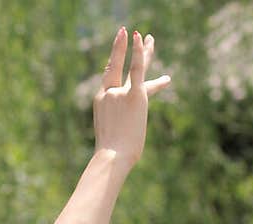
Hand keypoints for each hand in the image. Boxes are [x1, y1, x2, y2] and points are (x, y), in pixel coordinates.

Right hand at [93, 27, 170, 167]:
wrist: (111, 157)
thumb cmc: (111, 158)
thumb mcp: (111, 139)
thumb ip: (118, 130)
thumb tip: (126, 140)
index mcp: (101, 102)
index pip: (109, 81)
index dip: (115, 66)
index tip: (116, 55)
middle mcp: (109, 94)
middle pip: (118, 67)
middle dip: (125, 50)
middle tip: (133, 35)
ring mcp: (120, 94)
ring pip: (135, 68)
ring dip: (145, 51)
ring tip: (151, 38)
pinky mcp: (135, 95)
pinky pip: (137, 69)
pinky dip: (139, 53)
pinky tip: (143, 39)